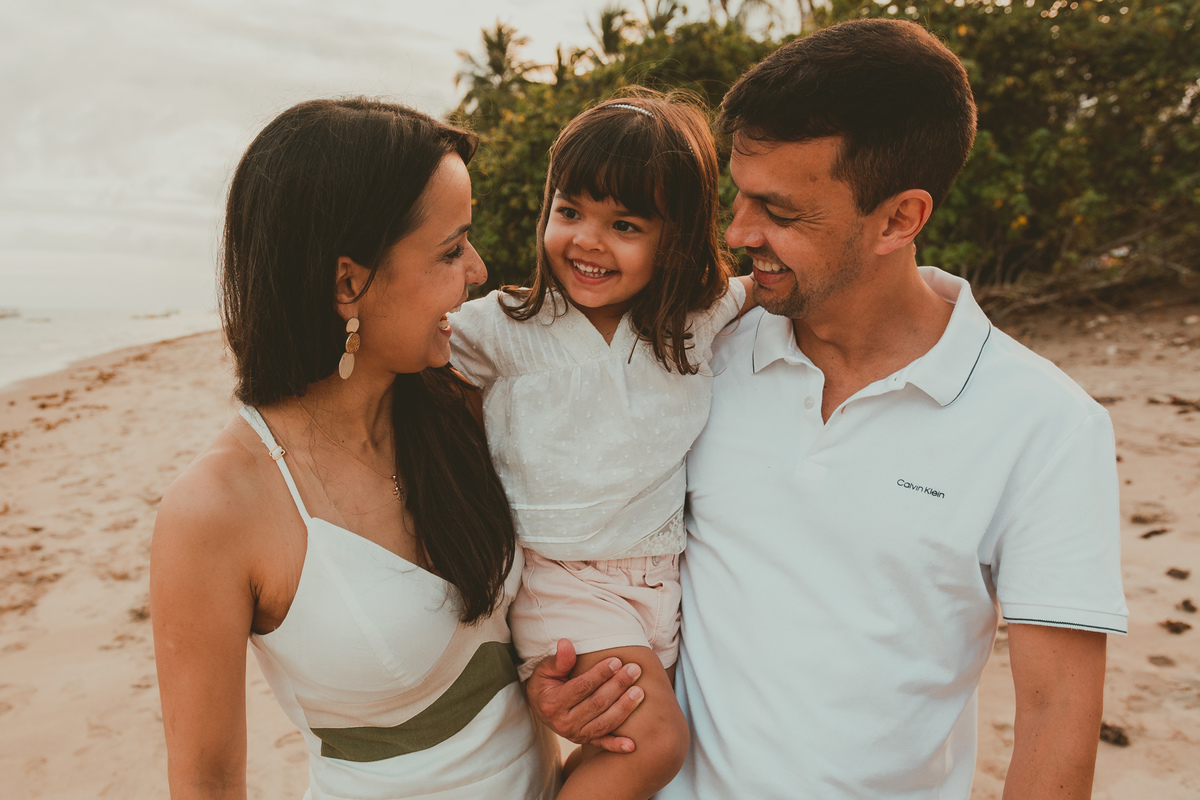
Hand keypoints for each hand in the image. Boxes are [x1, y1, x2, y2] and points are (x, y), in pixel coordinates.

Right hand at [525, 639, 644, 752]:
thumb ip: (558, 659)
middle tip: (634, 670)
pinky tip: (632, 745)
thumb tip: (566, 643)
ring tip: (640, 692)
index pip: (582, 687)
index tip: (616, 661)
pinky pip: (602, 743)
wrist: (539, 707)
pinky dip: (616, 745)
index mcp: (553, 703)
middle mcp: (564, 722)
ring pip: (604, 723)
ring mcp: (575, 734)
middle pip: (597, 704)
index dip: (600, 674)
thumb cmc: (545, 683)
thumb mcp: (545, 669)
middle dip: (618, 686)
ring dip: (624, 708)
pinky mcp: (585, 740)